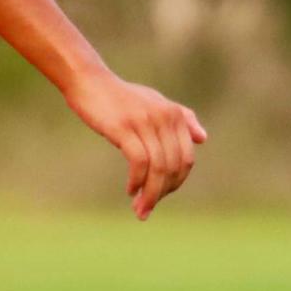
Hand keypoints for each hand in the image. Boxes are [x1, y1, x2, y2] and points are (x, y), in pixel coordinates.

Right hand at [61, 66, 206, 220]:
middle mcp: (164, 117)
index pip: (186, 160)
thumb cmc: (119, 96)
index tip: (159, 196)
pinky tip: (130, 190)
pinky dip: (137, 181)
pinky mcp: (124, 127)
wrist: (88, 81)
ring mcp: (144, 122)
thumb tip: (203, 138)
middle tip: (146, 209)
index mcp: (175, 114)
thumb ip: (181, 118)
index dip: (176, 183)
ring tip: (139, 208)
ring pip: (158, 168)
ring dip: (150, 194)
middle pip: (173, 166)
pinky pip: (139, 161)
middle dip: (162, 193)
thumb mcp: (155, 102)